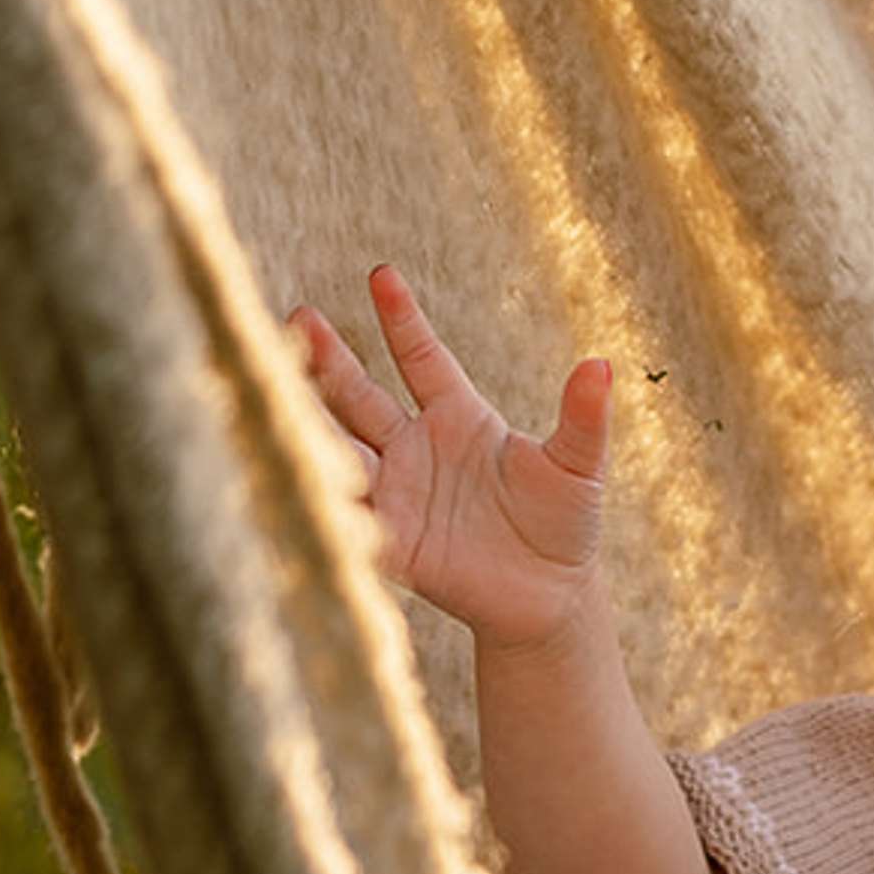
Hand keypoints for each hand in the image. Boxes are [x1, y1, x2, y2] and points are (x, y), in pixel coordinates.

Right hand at [293, 262, 611, 650]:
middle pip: (360, 395)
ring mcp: (398, 492)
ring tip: (270, 383)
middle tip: (295, 319)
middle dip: (327, 360)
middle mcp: (417, 448)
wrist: (550, 598)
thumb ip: (582, 420)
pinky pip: (349, 512)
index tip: (381, 275)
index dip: (403, 320)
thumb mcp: (578, 468)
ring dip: (309, 417)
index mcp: (459, 418)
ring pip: (341, 446)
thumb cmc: (565, 524)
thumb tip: (602, 366)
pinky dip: (321, 491)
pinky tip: (288, 466)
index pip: (422, 359)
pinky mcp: (391, 541)